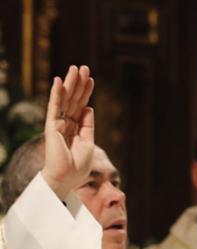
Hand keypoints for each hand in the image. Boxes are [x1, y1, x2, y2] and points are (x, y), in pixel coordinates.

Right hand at [41, 65, 94, 198]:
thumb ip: (88, 125)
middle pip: (74, 99)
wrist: (66, 178)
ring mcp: (58, 123)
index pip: (81, 106)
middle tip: (84, 67)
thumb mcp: (88, 142)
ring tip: (75, 68)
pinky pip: (54, 107)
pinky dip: (57, 94)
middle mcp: (66, 123)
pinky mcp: (52, 126)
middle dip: (79, 83)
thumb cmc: (77, 165)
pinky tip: (58, 81)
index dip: (86, 93)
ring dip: (70, 83)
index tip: (91, 79)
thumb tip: (89, 108)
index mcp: (75, 128)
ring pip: (65, 99)